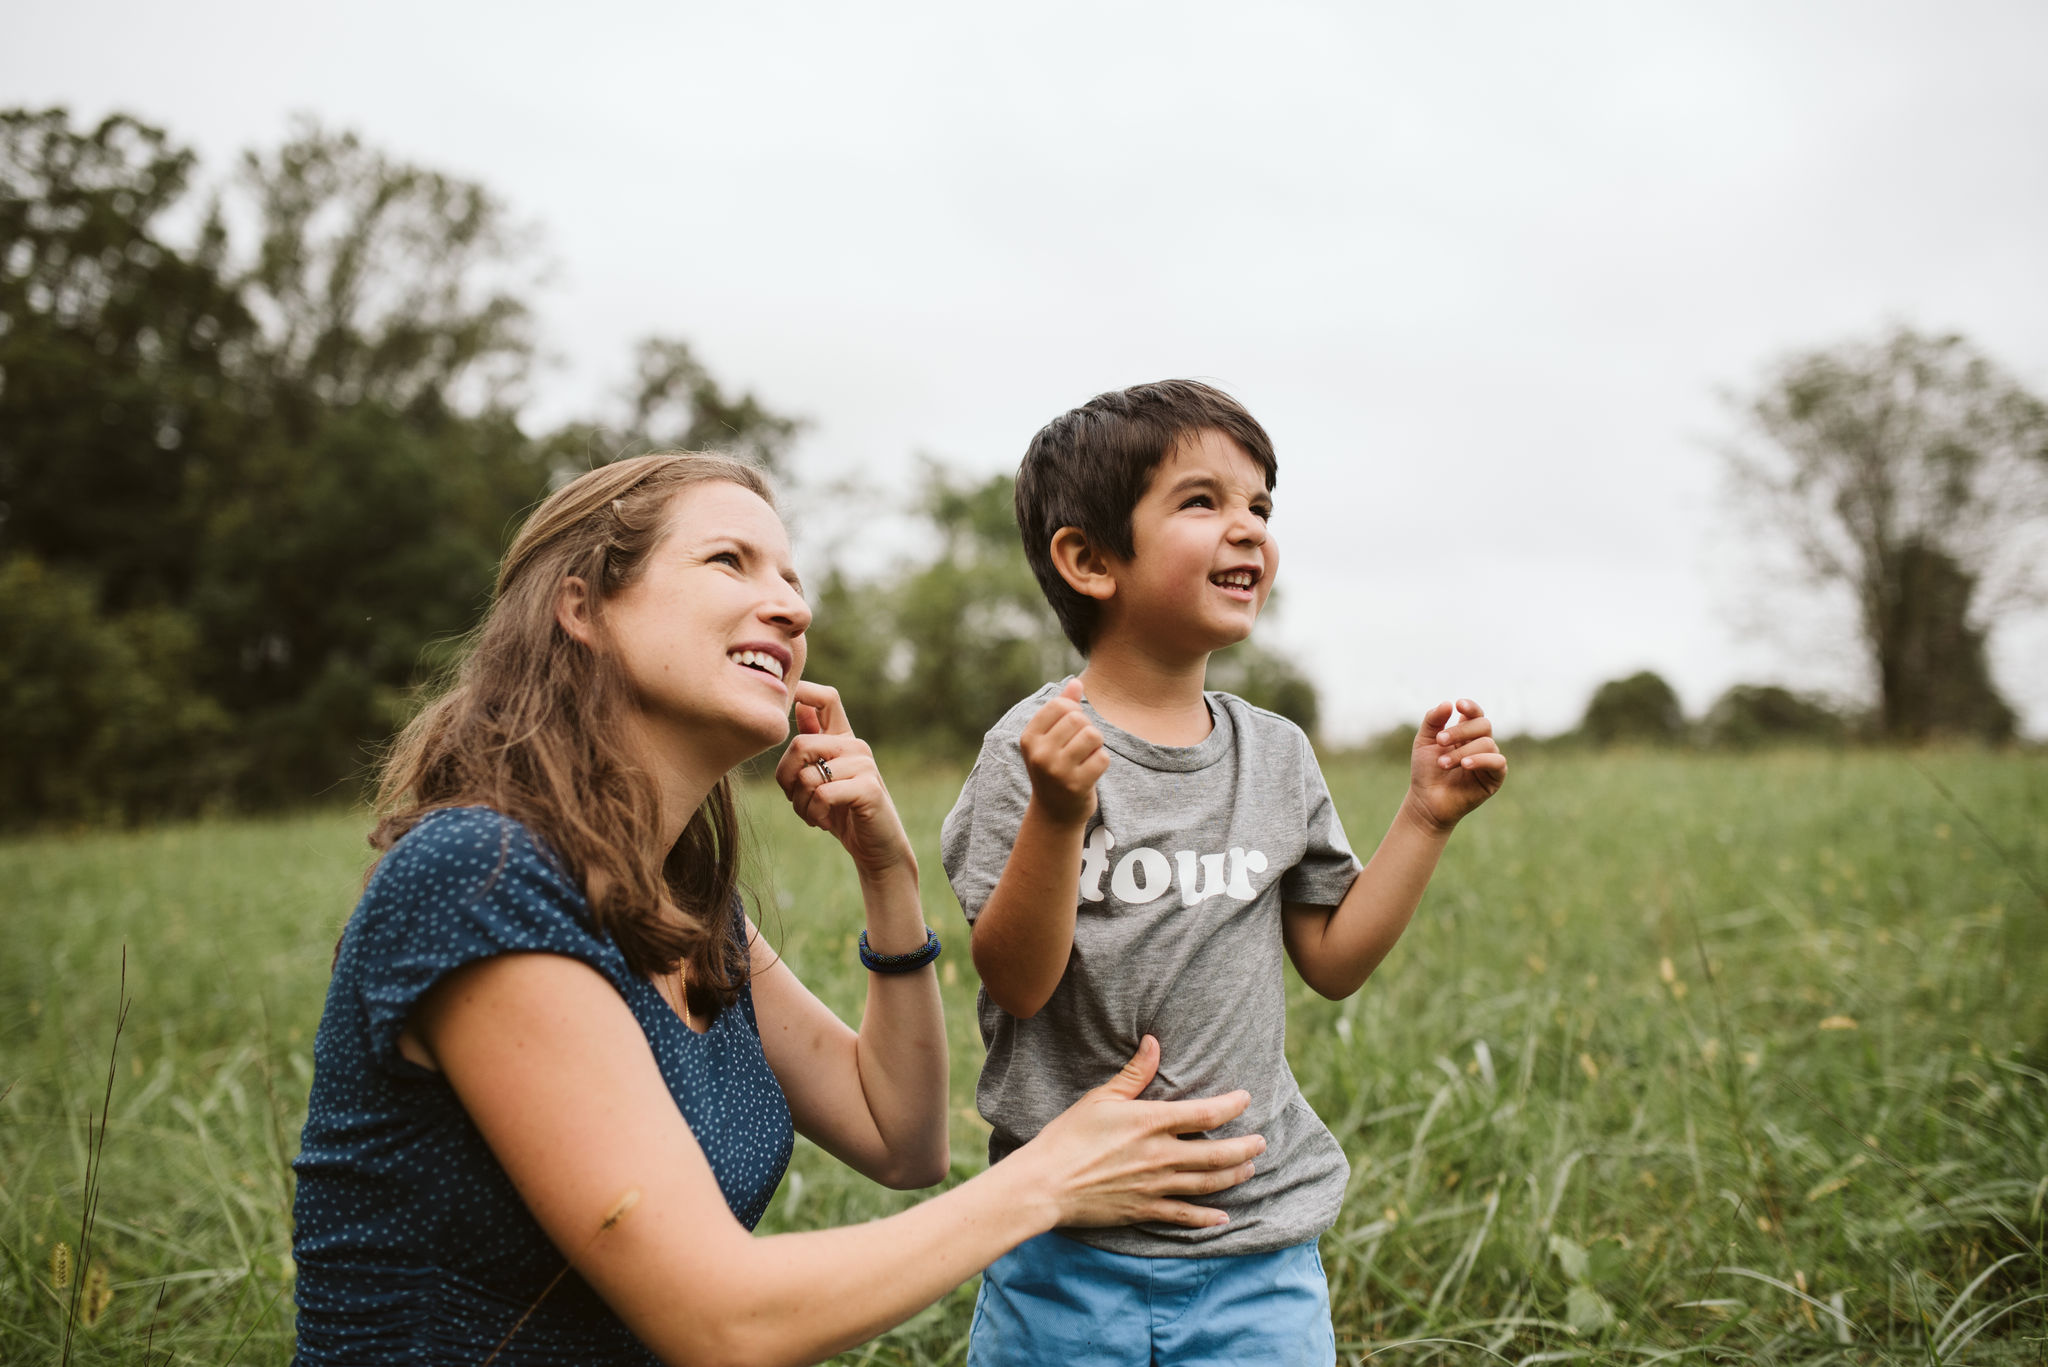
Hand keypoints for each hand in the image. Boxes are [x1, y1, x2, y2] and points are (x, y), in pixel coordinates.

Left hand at [775, 682, 914, 878]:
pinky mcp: (868, 788)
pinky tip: (824, 822)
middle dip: (786, 779)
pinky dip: (815, 815)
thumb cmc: (844, 813)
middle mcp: (855, 746)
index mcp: (843, 739)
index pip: (827, 697)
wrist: (876, 848)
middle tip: (796, 800)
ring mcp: (864, 765)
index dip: (804, 691)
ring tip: (814, 815)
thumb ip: (813, 743)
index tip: (791, 698)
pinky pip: (822, 795)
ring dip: (801, 805)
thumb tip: (799, 704)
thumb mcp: (823, 777)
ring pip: (807, 776)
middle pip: (799, 745)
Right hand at [1015, 1036, 1261, 1229]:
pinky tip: (1223, 1218)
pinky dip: (1207, 1218)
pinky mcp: (1145, 1210)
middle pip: (1217, 1154)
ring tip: (1249, 1170)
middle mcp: (1160, 1156)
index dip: (1231, 1106)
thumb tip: (1153, 1042)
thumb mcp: (1101, 1098)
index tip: (1245, 1099)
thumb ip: (1133, 1074)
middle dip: (1245, 1148)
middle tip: (1261, 1143)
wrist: (1046, 1183)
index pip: (1205, 1115)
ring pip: (1207, 1184)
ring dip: (1233, 1176)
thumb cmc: (1069, 1136)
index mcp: (1151, 1123)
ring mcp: (1155, 1186)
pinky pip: (1184, 1216)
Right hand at [1019, 678, 1108, 826]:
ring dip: (1097, 745)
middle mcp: (1039, 753)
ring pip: (1093, 735)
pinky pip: (1103, 758)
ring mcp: (1057, 771)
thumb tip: (1077, 682)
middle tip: (1081, 746)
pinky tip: (1091, 772)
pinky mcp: (1076, 786)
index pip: (1060, 705)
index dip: (1074, 712)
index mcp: (1029, 737)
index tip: (1071, 729)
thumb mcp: (1051, 738)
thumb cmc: (1055, 767)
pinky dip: (1102, 762)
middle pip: (1078, 719)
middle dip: (1087, 728)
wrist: (1054, 812)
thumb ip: (1064, 708)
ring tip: (1087, 756)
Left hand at [1407, 698, 1506, 832]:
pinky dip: (1481, 760)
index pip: (1475, 714)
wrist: (1426, 801)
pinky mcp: (1495, 778)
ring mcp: (1489, 760)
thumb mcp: (1424, 742)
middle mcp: (1480, 744)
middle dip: (1460, 731)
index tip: (1458, 705)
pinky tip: (1465, 765)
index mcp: (1465, 733)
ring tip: (1442, 764)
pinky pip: (1497, 762)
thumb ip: (1433, 720)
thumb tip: (1448, 703)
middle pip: (1483, 724)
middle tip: (1440, 741)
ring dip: (1462, 752)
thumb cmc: (1426, 771)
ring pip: (1487, 743)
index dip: (1470, 707)